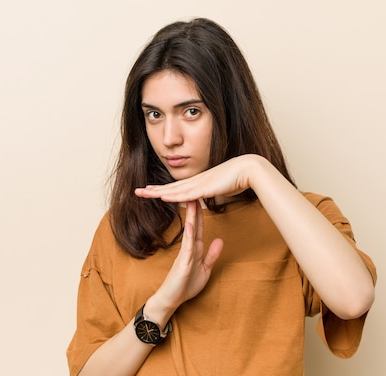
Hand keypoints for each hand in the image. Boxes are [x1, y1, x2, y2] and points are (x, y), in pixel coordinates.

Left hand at [135, 155, 258, 202]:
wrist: (248, 169)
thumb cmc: (237, 178)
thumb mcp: (220, 188)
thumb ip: (212, 192)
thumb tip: (207, 197)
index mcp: (199, 182)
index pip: (176, 187)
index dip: (162, 189)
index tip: (150, 190)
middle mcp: (196, 182)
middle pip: (170, 187)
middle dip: (153, 190)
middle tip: (137, 192)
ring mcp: (199, 184)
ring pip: (174, 190)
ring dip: (158, 192)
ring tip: (143, 194)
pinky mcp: (205, 188)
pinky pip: (186, 194)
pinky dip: (174, 195)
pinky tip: (163, 197)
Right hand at [152, 200, 223, 311]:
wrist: (171, 300)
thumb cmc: (185, 285)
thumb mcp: (205, 269)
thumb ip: (212, 255)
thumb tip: (220, 240)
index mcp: (194, 248)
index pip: (199, 226)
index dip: (201, 212)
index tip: (204, 197)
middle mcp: (188, 247)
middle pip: (193, 224)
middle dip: (196, 207)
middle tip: (197, 189)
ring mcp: (184, 253)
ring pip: (189, 231)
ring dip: (191, 216)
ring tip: (193, 200)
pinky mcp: (183, 262)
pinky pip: (187, 246)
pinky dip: (189, 234)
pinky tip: (190, 224)